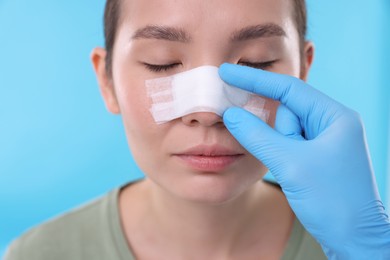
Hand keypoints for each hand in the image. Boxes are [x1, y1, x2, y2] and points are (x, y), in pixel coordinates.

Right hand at [219, 63, 389, 258]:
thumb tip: (230, 114)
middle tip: (274, 149)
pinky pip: (288, 144)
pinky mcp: (316, 156)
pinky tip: (283, 166)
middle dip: (272, 130)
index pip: (288, 89)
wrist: (354, 239)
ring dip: (277, 147)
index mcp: (334, 117)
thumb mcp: (290, 165)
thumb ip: (257, 136)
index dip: (254, 79)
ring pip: (285, 131)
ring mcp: (324, 141)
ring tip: (293, 171)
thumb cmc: (333, 202)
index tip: (227, 72)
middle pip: (286, 112)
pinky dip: (278, 151)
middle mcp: (330, 123)